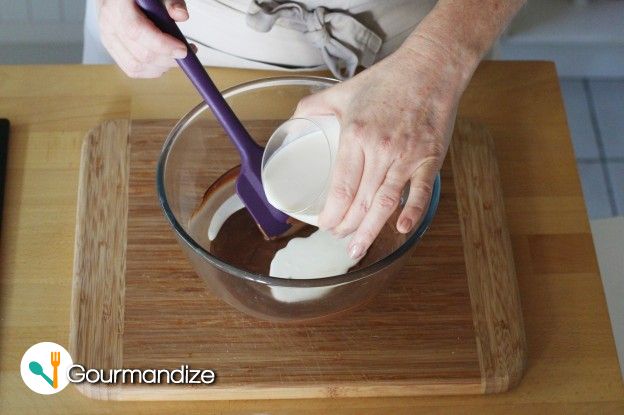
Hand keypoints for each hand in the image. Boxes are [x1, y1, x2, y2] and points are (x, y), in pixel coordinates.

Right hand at [98, 0, 193, 77]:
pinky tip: (164, 62)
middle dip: (168, 59)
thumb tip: (181, 15)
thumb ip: (170, 2)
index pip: (137, 31)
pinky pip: (132, 70)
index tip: (182, 49)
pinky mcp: (113, 51)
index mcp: (118, 5)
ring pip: (136, 66)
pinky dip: (152, 71)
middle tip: (185, 53)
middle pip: (140, 53)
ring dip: (162, 67)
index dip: (162, 44)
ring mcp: (109, 39)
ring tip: (175, 57)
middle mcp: (109, 23)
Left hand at [294, 37, 471, 258]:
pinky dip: (411, 213)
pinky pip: (420, 192)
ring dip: (370, 231)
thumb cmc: (386, 80)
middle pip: (361, 202)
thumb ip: (312, 107)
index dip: (331, 214)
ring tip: (358, 249)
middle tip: (338, 237)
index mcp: (356, 135)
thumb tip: (291, 124)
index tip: (324, 225)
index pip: (340, 188)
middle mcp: (381, 150)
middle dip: (346, 227)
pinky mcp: (430, 159)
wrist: (430, 68)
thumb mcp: (342, 91)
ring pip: (385, 204)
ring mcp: (407, 157)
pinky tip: (400, 229)